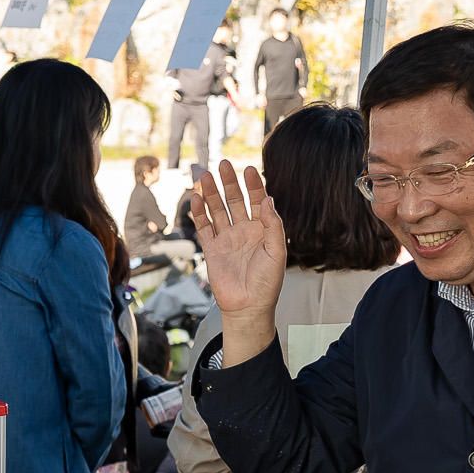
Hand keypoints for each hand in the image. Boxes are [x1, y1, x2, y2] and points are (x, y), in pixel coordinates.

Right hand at [187, 159, 285, 363]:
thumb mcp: (277, 252)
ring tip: (205, 176)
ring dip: (212, 193)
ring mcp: (227, 239)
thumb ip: (273, 225)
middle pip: (235, 201)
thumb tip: (269, 200)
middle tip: (223, 165)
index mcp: (263, 230)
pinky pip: (204, 227)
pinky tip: (196, 199)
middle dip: (229, 183)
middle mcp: (245, 231)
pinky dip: (199, 213)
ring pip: (218, 210)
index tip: (248, 170)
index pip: (258, 201)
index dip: (253, 185)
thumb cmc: (266, 284)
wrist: (248, 308)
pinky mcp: (212, 249)